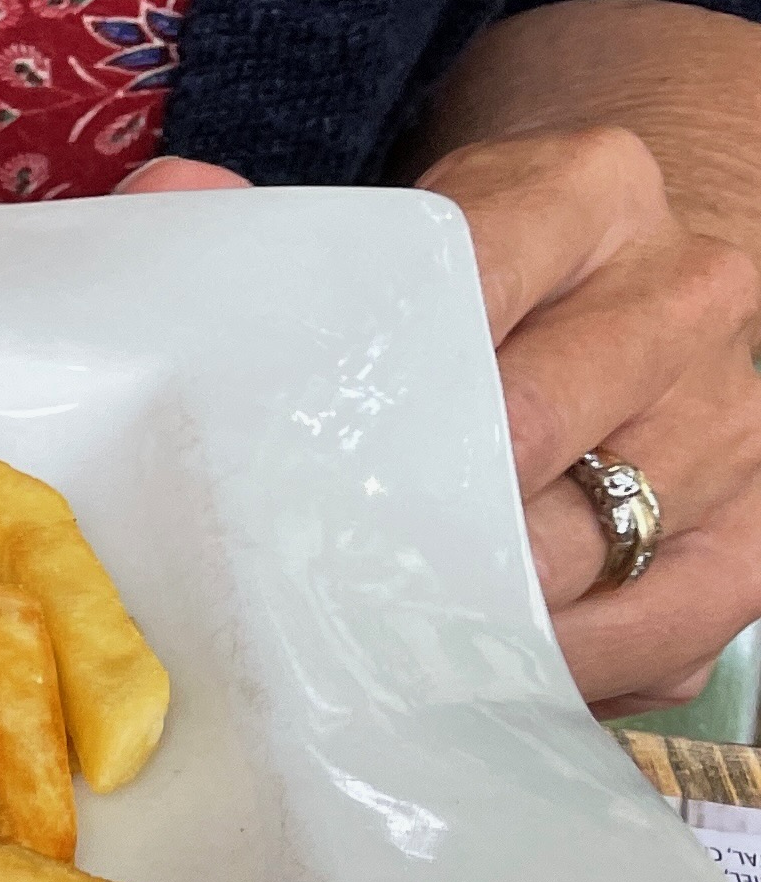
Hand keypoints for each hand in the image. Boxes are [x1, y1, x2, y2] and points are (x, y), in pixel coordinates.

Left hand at [126, 135, 760, 709]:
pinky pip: (668, 630)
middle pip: (526, 434)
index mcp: (585, 192)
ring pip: (591, 549)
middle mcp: (684, 295)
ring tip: (363, 659)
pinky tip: (477, 688)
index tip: (277, 474)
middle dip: (404, 525)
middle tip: (295, 588)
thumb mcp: (366, 232)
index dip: (364, 395)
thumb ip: (258, 225)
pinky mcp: (754, 530)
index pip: (460, 292)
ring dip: (471, 621)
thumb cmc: (444, 289)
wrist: (597, 295)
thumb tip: (178, 198)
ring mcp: (732, 416)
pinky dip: (564, 674)